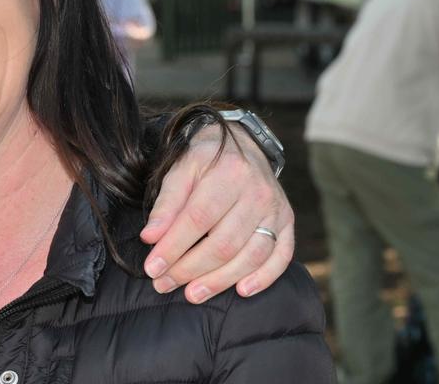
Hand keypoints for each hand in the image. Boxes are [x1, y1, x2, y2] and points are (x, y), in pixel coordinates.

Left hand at [139, 122, 293, 302]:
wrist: (242, 144)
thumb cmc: (205, 161)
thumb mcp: (180, 170)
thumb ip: (166, 204)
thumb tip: (151, 238)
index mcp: (228, 173)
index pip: (197, 219)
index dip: (173, 246)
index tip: (152, 267)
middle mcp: (257, 192)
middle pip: (224, 242)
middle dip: (190, 269)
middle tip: (164, 284)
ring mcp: (276, 209)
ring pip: (250, 255)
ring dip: (220, 280)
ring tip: (192, 294)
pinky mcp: (288, 222)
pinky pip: (281, 256)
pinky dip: (264, 277)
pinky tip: (242, 291)